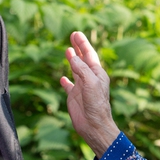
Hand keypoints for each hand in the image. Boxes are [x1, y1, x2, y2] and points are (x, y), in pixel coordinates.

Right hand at [59, 31, 120, 157]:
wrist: (94, 126)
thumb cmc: (96, 105)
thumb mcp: (90, 83)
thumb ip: (81, 69)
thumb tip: (73, 55)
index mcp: (97, 74)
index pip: (89, 54)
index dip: (83, 43)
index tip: (76, 34)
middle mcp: (90, 78)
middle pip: (83, 59)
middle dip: (78, 47)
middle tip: (73, 35)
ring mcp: (82, 87)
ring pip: (76, 69)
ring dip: (72, 60)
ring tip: (67, 50)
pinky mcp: (74, 97)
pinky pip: (69, 86)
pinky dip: (66, 80)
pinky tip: (62, 77)